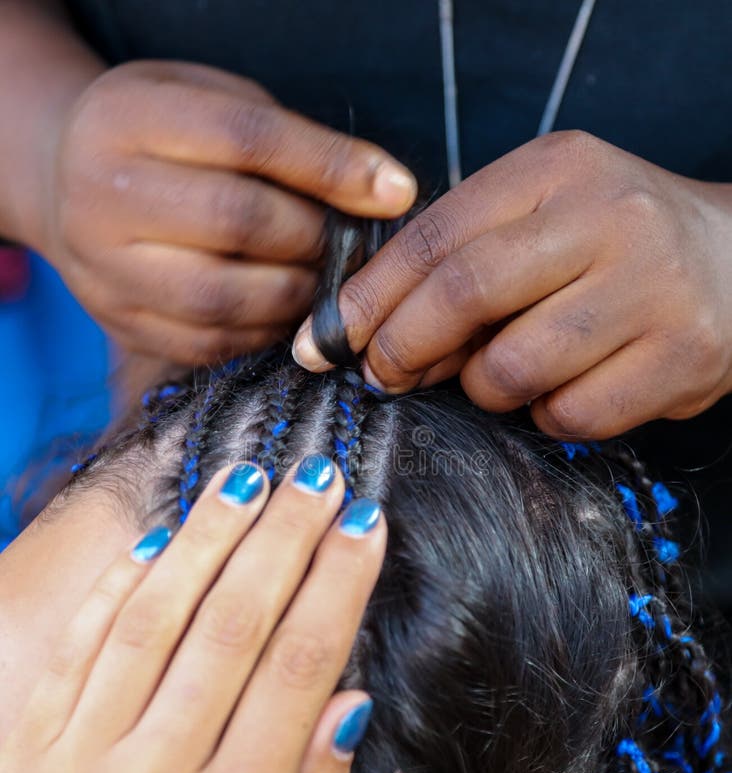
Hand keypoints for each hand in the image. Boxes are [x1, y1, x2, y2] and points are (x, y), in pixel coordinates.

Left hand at [0, 458, 385, 772]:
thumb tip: (347, 694)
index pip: (299, 668)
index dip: (337, 582)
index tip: (363, 522)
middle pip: (231, 626)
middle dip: (282, 538)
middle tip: (315, 479)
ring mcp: (75, 764)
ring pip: (152, 617)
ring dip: (205, 537)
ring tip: (245, 481)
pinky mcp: (27, 752)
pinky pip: (77, 645)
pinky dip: (120, 585)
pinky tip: (161, 540)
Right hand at [39, 60, 415, 362]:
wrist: (68, 181)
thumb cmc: (162, 137)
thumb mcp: (212, 103)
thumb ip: (289, 141)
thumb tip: (387, 192)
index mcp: (127, 119)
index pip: (246, 140)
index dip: (331, 167)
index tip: (393, 190)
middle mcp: (101, 196)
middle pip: (236, 221)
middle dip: (312, 236)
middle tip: (342, 241)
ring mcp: (104, 271)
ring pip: (223, 297)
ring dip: (295, 293)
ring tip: (318, 277)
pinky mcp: (123, 325)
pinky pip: (211, 344)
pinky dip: (265, 331)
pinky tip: (283, 307)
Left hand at [294, 131, 731, 438]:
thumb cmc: (615, 244)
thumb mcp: (539, 219)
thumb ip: (460, 259)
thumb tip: (367, 332)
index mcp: (556, 170)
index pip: (433, 236)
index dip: (366, 298)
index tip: (325, 339)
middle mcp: (607, 217)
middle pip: (463, 294)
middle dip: (401, 347)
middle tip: (382, 374)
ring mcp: (649, 288)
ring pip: (510, 370)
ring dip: (483, 388)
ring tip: (504, 372)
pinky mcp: (679, 357)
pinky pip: (566, 415)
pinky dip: (545, 415)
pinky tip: (565, 386)